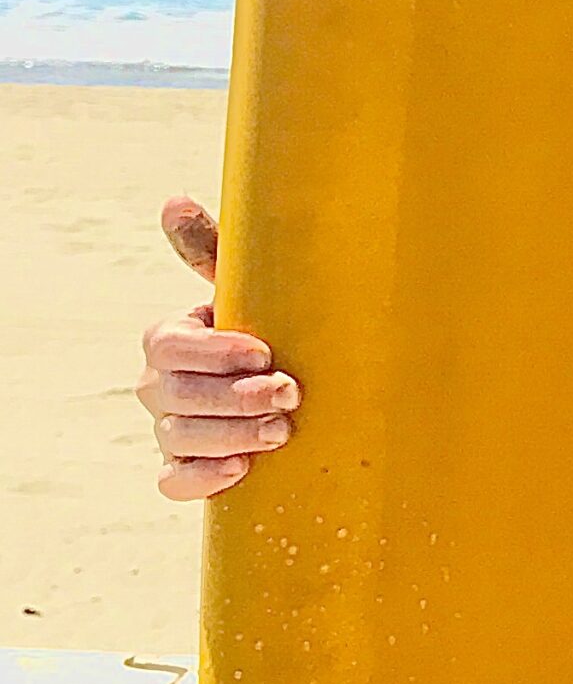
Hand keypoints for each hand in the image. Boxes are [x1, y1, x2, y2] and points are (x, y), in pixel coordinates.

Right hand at [137, 196, 300, 501]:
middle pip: (175, 396)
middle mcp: (162, 386)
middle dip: (234, 397)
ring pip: (178, 439)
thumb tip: (172, 200)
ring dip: (232, 435)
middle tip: (289, 393)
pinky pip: (174, 482)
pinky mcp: (188, 469)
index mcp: (171, 340)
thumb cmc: (273, 327)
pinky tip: (243, 469)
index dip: (213, 351)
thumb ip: (213, 250)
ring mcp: (171, 430)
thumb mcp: (252, 288)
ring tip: (283, 431)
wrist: (300, 387)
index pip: (168, 346)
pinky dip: (204, 478)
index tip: (264, 351)